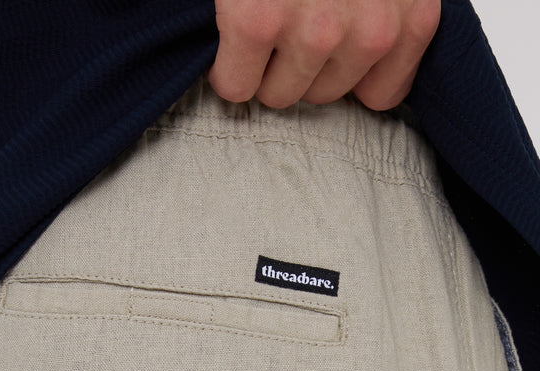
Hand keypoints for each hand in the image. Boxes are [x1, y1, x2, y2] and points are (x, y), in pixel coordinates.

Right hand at [207, 0, 440, 110]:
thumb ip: (387, 8)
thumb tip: (362, 57)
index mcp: (409, 13)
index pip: (381, 95)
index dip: (344, 69)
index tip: (327, 41)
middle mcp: (369, 30)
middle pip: (322, 95)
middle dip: (300, 60)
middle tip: (288, 12)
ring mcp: (314, 29)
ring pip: (279, 94)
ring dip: (262, 64)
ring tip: (263, 13)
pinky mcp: (258, 22)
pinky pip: (235, 85)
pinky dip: (226, 65)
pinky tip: (232, 29)